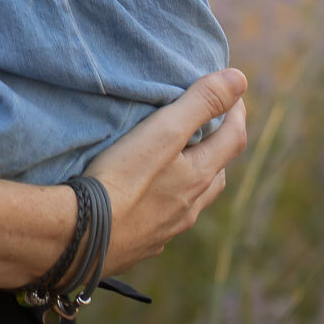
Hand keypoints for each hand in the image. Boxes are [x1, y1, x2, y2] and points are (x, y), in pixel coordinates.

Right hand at [86, 68, 248, 271]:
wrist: (83, 235)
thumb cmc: (122, 179)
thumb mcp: (163, 131)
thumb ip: (200, 103)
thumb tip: (240, 79)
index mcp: (199, 176)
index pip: (233, 139)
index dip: (236, 113)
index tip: (232, 94)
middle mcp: (190, 206)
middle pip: (216, 173)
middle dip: (217, 148)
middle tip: (207, 128)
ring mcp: (166, 229)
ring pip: (191, 200)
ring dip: (193, 179)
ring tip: (178, 164)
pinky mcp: (142, 244)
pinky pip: (164, 222)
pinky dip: (165, 205)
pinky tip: (146, 202)